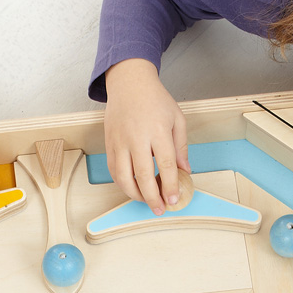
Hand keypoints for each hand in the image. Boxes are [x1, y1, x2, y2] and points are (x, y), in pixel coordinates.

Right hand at [103, 58, 189, 214]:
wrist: (129, 83)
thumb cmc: (155, 99)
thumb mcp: (177, 118)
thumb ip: (181, 147)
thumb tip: (184, 171)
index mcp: (157, 130)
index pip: (165, 165)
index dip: (170, 185)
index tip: (174, 199)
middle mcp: (136, 137)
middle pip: (143, 175)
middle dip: (152, 197)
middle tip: (160, 209)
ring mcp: (119, 141)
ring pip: (123, 177)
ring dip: (135, 194)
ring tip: (146, 201)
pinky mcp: (109, 144)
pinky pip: (113, 170)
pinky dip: (122, 184)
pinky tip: (132, 189)